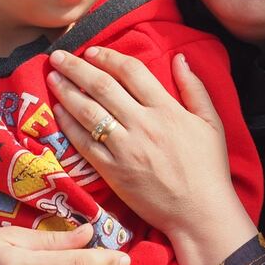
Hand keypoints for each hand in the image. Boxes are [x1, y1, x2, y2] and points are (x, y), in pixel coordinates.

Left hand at [46, 47, 256, 264]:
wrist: (199, 214)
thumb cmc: (208, 169)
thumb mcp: (211, 123)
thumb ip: (195, 88)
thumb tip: (180, 58)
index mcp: (167, 110)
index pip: (131, 72)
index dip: (108, 57)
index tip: (92, 51)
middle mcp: (143, 125)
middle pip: (102, 87)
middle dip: (77, 68)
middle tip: (58, 55)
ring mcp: (125, 149)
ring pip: (88, 112)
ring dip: (67, 91)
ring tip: (52, 76)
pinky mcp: (112, 172)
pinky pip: (84, 143)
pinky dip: (68, 124)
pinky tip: (58, 110)